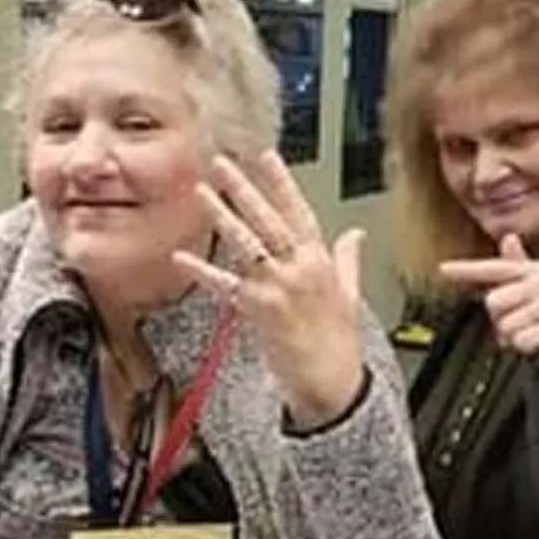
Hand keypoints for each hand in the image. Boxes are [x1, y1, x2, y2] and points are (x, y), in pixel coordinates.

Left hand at [175, 151, 366, 428]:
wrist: (329, 381)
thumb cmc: (339, 341)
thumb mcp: (350, 294)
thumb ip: (349, 259)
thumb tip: (356, 234)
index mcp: (319, 262)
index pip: (299, 212)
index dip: (282, 183)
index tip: (266, 158)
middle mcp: (296, 271)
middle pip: (267, 221)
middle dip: (244, 190)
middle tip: (222, 165)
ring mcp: (274, 289)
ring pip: (245, 245)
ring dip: (222, 217)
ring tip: (202, 194)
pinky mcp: (255, 311)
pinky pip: (224, 286)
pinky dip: (202, 272)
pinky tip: (182, 257)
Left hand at [439, 235, 538, 358]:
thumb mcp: (525, 280)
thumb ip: (510, 263)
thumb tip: (509, 238)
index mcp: (527, 269)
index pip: (492, 268)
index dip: (466, 269)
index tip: (443, 269)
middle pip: (494, 302)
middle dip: (498, 318)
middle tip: (512, 319)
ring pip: (508, 325)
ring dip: (511, 334)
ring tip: (525, 328)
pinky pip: (524, 340)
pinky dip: (523, 345)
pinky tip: (533, 338)